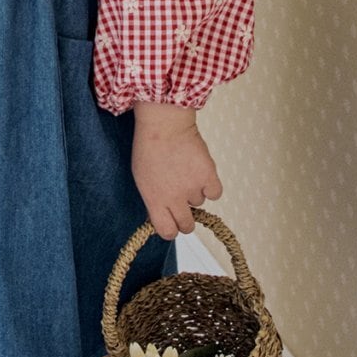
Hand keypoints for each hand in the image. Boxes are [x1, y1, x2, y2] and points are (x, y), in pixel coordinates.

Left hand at [130, 115, 222, 240]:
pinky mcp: (208, 175)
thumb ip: (152, 200)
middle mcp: (174, 198)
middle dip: (185, 218)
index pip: (167, 232)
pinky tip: (201, 174)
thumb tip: (160, 216)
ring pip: (199, 203)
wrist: (163, 124)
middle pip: (187, 226)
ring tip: (185, 172)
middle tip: (182, 202)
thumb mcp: (141, 178)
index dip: (170, 228)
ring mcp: (192, 188)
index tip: (170, 221)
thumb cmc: (148, 147)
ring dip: (195, 192)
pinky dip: (210, 186)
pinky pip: (215, 193)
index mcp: (155, 200)